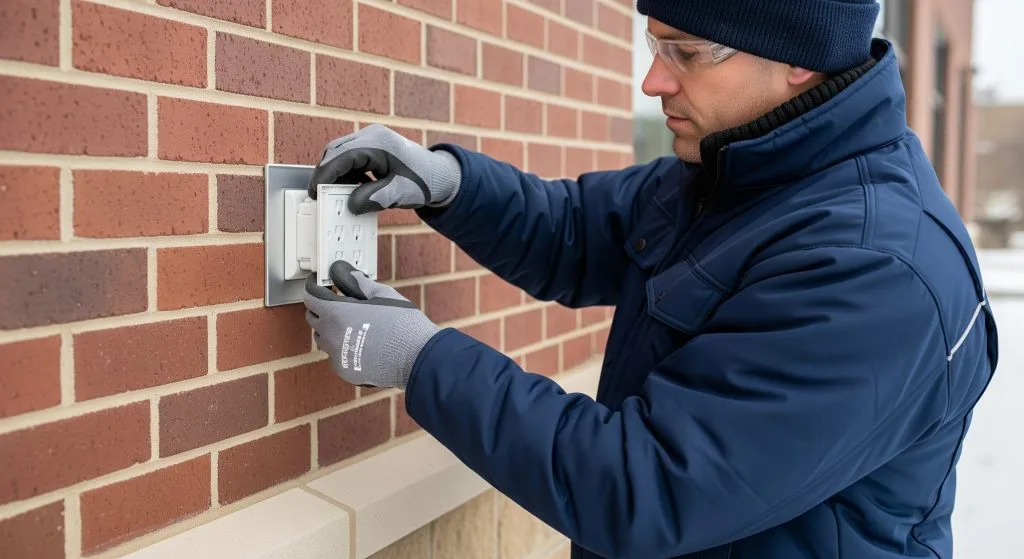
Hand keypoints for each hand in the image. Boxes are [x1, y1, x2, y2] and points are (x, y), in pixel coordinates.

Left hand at [304, 260, 439, 387]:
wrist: (416, 357)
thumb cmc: (401, 324)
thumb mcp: (384, 295)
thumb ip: (362, 284)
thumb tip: (352, 276)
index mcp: (336, 312)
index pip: (311, 296)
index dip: (314, 287)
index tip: (319, 283)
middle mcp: (330, 335)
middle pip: (313, 318)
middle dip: (321, 307)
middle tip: (337, 301)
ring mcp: (336, 355)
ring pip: (323, 338)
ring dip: (330, 329)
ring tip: (351, 324)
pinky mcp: (345, 370)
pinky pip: (336, 356)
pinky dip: (343, 348)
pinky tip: (362, 344)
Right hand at [308, 123, 461, 213]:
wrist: (440, 176)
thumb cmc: (425, 181)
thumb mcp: (401, 193)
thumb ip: (375, 198)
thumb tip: (351, 205)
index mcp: (379, 142)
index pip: (342, 155)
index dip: (325, 174)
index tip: (315, 192)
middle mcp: (372, 136)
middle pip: (336, 152)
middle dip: (325, 174)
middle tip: (319, 196)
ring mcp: (371, 140)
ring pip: (340, 154)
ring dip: (336, 175)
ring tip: (335, 196)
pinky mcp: (371, 148)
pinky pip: (350, 159)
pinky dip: (346, 174)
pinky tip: (352, 191)